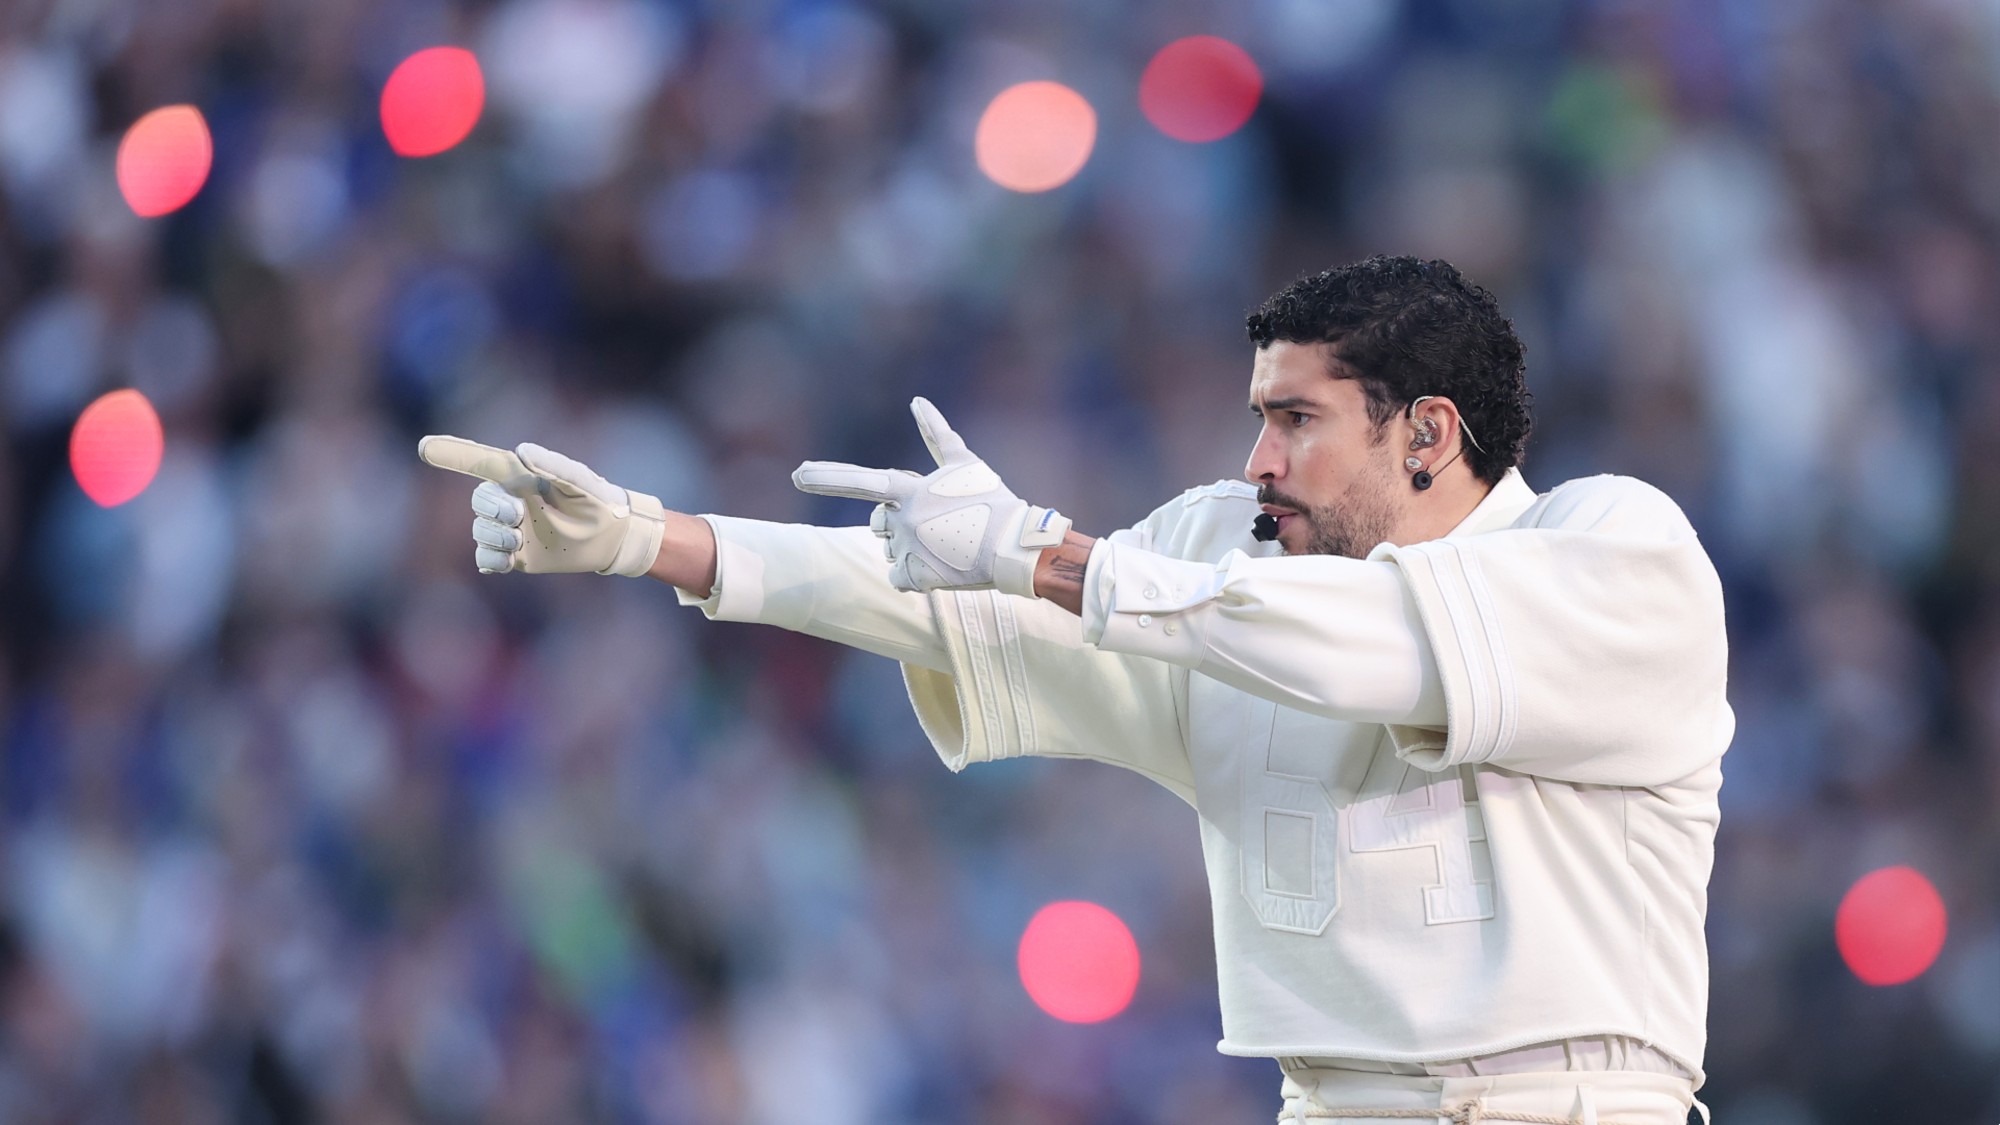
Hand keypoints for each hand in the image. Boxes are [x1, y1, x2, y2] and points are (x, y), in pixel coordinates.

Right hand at [418, 436, 665, 576]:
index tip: (424, 447)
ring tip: (519, 540)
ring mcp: (510, 529)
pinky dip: (491, 560)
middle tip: (517, 515)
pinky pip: (485, 559)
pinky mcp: (514, 556)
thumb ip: (553, 465)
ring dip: (494, 536)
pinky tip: (507, 560)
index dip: (452, 454)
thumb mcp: (580, 481)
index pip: (480, 461)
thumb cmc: (598, 500)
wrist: (610, 537)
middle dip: (491, 509)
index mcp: (521, 477)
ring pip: (480, 531)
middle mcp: (510, 500)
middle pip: (479, 501)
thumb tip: (521, 451)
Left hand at [792, 398, 1068, 596]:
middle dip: (900, 525)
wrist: (1016, 545)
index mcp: (909, 490)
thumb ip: (936, 433)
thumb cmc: (992, 500)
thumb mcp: (965, 462)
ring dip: (913, 550)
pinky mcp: (918, 578)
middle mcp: (902, 519)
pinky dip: (917, 576)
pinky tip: (945, 566)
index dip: (826, 477)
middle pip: (880, 524)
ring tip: (949, 544)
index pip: (861, 481)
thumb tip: (917, 400)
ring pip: (891, 553)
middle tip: (939, 525)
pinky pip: (900, 579)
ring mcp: (908, 550)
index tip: (797, 475)